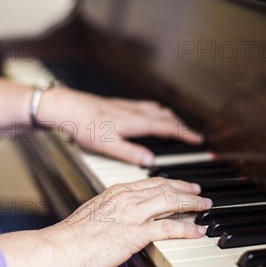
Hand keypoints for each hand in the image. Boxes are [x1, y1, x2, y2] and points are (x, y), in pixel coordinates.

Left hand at [40, 87, 201, 165]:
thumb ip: (131, 153)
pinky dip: (156, 111)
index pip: (168, 127)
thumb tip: (150, 161)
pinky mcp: (120, 104)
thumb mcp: (108, 145)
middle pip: (167, 117)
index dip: (185, 134)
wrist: (67, 107)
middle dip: (182, 126)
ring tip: (177, 125)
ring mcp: (128, 106)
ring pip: (157, 110)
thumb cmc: (85, 126)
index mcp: (137, 123)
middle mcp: (136, 112)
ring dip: (170, 117)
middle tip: (192, 135)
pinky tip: (151, 113)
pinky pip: (146, 106)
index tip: (198, 139)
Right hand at [44, 177, 210, 266]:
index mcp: (116, 192)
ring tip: (205, 206)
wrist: (60, 249)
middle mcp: (126, 198)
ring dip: (192, 203)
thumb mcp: (93, 215)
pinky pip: (168, 227)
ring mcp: (132, 214)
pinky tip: (197, 230)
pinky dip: (186, 228)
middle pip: (165, 187)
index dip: (170, 182)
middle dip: (186, 189)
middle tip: (200, 192)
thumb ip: (110, 212)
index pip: (150, 182)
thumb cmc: (71, 238)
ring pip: (171, 201)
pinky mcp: (135, 233)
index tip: (181, 185)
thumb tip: (119, 218)